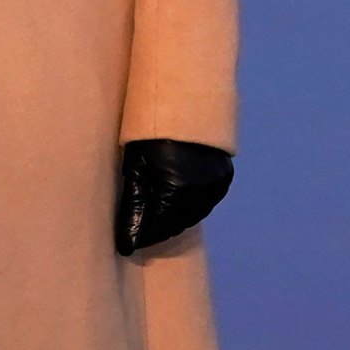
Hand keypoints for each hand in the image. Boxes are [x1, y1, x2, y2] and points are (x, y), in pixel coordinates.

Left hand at [115, 138, 232, 256]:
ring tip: (152, 221)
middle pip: (176, 224)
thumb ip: (134, 204)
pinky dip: (188, 208)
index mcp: (176, 188)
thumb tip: (127, 239)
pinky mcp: (223, 179)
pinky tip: (173, 206)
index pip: (158, 226)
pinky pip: (205, 203)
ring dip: (173, 221)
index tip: (125, 246)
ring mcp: (216, 185)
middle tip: (136, 234)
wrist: (181, 102)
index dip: (140, 237)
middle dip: (156, 230)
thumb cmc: (149, 132)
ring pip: (192, 216)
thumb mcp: (135, 165)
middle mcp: (202, 191)